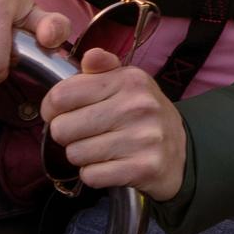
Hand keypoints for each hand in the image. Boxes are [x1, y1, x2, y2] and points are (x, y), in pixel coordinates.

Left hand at [40, 49, 191, 200]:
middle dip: (67, 135)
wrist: (182, 152)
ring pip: (75, 154)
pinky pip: (91, 176)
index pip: (62, 95)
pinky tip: (109, 166)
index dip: (52, 108)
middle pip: (62, 128)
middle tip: (85, 134)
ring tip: (100, 149)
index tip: (61, 113)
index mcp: (129, 80)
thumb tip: (90, 57)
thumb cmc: (143, 115)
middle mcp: (137, 107)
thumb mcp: (128, 84)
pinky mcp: (143, 169)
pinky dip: (94, 175)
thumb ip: (103, 69)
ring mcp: (142, 139)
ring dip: (81, 156)